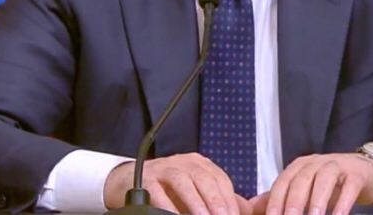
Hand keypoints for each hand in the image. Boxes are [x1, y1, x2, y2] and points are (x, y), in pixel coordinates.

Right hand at [104, 152, 250, 214]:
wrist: (128, 182)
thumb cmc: (166, 190)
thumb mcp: (195, 193)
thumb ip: (218, 200)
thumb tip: (244, 211)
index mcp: (199, 164)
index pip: (220, 180)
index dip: (229, 200)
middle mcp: (182, 162)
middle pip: (204, 178)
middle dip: (216, 201)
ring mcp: (163, 168)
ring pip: (183, 181)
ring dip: (195, 203)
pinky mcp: (144, 178)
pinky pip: (157, 190)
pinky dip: (167, 206)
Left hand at [251, 153, 372, 214]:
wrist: (364, 170)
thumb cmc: (329, 183)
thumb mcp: (305, 188)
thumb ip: (281, 198)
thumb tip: (252, 209)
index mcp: (299, 167)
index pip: (283, 182)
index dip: (275, 200)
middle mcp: (316, 163)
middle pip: (301, 180)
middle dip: (293, 202)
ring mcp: (337, 166)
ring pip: (324, 180)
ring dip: (317, 201)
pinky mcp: (356, 174)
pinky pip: (349, 187)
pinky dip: (343, 202)